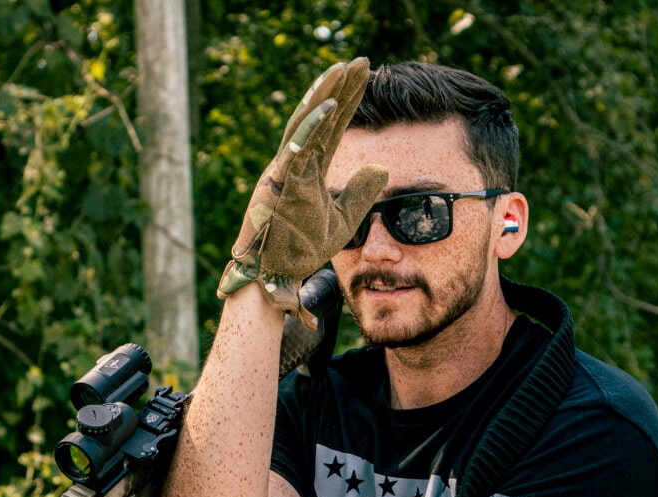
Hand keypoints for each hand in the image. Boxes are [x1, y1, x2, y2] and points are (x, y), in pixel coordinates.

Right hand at [218, 57, 388, 328]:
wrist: (274, 276)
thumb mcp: (342, 219)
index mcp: (310, 168)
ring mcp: (283, 171)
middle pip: (319, 117)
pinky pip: (296, 149)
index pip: (333, 126)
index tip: (367, 73)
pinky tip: (329, 106)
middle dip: (339, 88)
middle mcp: (295, 163)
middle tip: (360, 60)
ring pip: (303, 124)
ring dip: (324, 96)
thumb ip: (360, 193)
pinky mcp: (277, 183)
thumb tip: (383, 167)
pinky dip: (312, 127)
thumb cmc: (299, 248)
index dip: (350, 99)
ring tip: (343, 71)